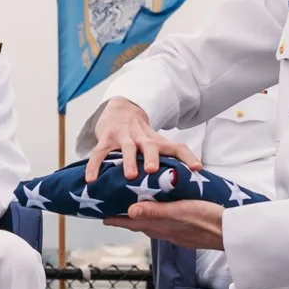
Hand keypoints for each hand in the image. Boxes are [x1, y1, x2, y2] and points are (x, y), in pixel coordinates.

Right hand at [84, 96, 199, 180]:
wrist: (122, 108)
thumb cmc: (142, 134)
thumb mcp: (158, 142)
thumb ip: (173, 158)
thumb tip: (196, 176)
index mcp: (157, 141)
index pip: (177, 147)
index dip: (188, 157)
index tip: (197, 168)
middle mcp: (142, 138)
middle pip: (149, 145)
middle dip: (152, 157)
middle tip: (153, 170)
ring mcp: (123, 137)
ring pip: (126, 148)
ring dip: (129, 160)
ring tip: (130, 175)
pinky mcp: (106, 139)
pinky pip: (99, 153)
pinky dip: (95, 166)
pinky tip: (91, 180)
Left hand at [105, 199, 225, 249]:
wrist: (232, 233)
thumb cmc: (209, 219)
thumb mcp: (181, 211)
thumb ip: (156, 211)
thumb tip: (130, 211)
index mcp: (162, 226)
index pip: (132, 223)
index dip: (116, 220)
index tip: (101, 217)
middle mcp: (166, 231)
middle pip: (140, 224)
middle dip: (125, 218)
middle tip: (113, 210)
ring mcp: (177, 233)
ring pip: (153, 225)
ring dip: (141, 218)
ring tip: (133, 209)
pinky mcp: (187, 232)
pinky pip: (166, 225)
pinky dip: (158, 218)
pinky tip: (162, 213)